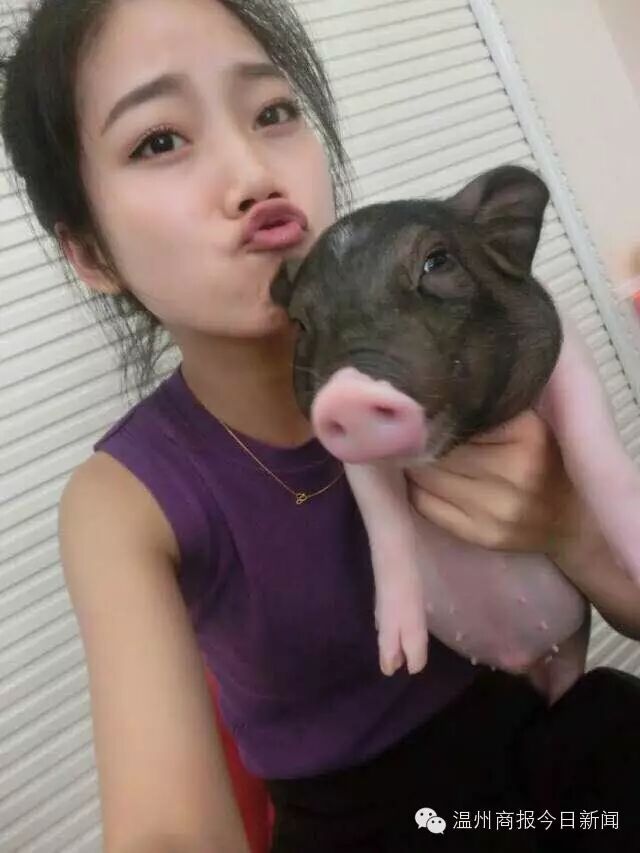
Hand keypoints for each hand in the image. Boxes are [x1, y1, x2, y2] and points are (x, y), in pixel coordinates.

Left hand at [407, 410, 576, 552]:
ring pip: (426, 476)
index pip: (458, 417)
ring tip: (419, 453)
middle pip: (439, 448)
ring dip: (416, 462)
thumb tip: (431, 396)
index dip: (437, 412)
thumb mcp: (531, 423)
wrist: (575, 521)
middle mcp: (515, 473)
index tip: (427, 406)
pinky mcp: (482, 535)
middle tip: (417, 431)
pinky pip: (425, 504)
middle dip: (422, 438)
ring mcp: (498, 509)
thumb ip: (489, 409)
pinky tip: (425, 480)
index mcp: (529, 434)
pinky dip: (416, 488)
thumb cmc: (547, 460)